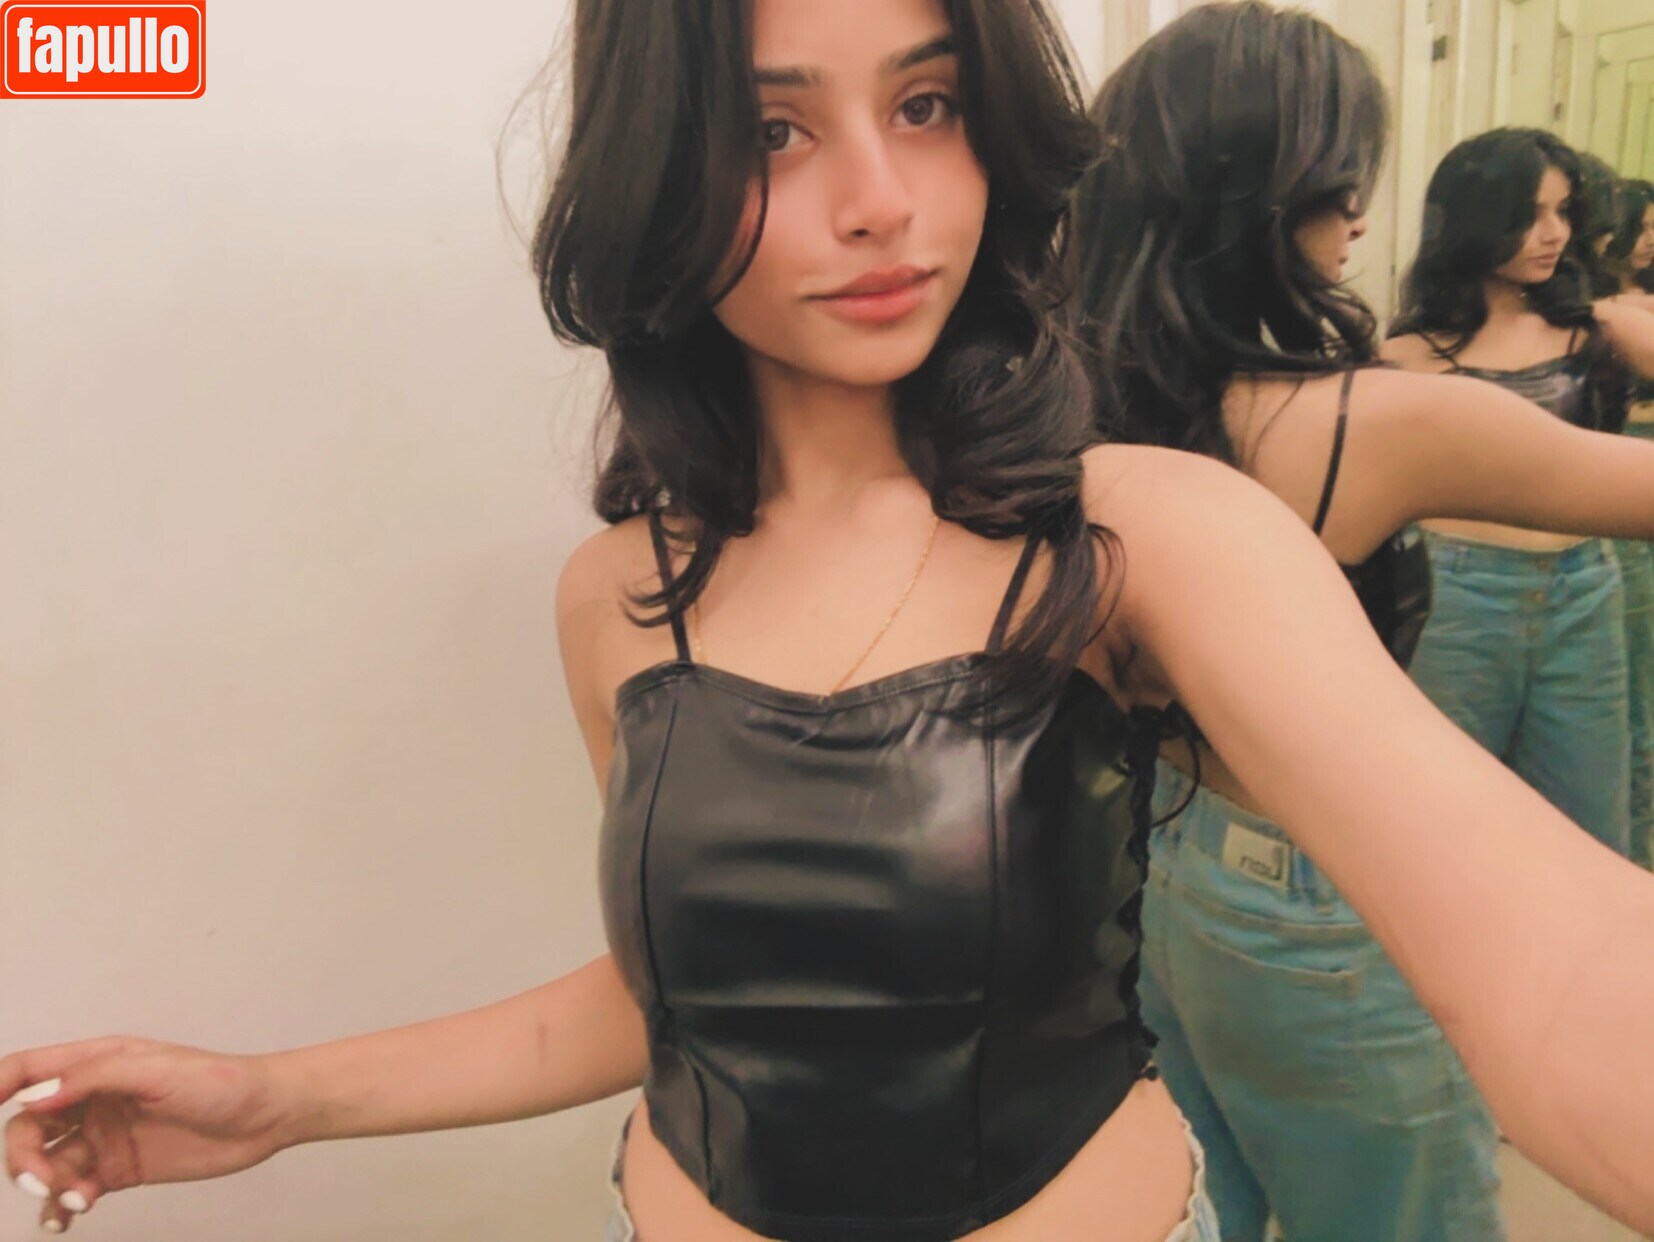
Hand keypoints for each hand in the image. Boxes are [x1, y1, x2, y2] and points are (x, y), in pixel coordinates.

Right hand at [3, 1036, 293, 1233]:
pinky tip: (67, 1216)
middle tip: (45, 1178)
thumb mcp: (156, 1070)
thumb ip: (93, 1079)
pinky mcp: (117, 1170)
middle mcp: (92, 1099)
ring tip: (74, 1198)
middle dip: (24, 1154)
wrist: (266, 1117)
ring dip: (44, 1183)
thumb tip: (31, 1097)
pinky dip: (60, 1206)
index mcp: (97, 1063)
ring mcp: (103, 1136)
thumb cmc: (219, 1082)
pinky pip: (71, 1190)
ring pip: (45, 1162)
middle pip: (27, 1126)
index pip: (27, 1070)